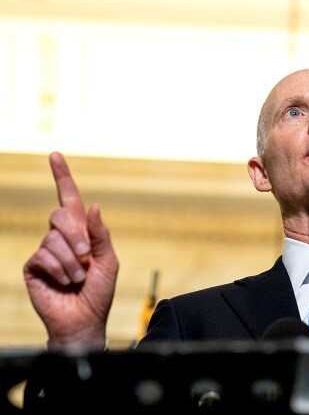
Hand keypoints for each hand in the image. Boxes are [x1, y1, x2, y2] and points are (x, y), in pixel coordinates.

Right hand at [23, 152, 118, 348]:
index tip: (55, 155)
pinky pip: (43, 255)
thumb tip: (94, 205)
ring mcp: (46, 251)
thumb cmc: (99, 292)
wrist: (84, 319)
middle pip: (60, 215)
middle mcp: (62, 238)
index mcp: (82, 232)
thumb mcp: (109, 261)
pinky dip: (59, 270)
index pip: (70, 199)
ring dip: (71, 261)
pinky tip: (65, 282)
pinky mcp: (34, 267)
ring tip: (78, 278)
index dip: (62, 177)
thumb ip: (100, 234)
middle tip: (86, 258)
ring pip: (53, 239)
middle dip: (76, 237)